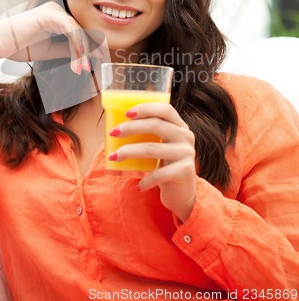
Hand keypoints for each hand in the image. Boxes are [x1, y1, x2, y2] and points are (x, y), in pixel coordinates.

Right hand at [0, 1, 105, 74]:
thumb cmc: (21, 46)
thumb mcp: (52, 50)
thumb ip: (69, 49)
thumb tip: (89, 56)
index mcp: (59, 17)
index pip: (82, 30)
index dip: (93, 45)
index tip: (101, 59)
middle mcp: (58, 10)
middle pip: (83, 29)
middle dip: (92, 49)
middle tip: (97, 64)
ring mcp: (54, 10)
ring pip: (78, 31)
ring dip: (83, 51)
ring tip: (82, 68)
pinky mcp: (50, 14)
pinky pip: (70, 29)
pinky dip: (76, 45)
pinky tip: (78, 58)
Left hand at [109, 103, 196, 222]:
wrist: (182, 192)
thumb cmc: (163, 165)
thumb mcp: (158, 146)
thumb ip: (147, 135)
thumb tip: (116, 127)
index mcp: (179, 126)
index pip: (165, 110)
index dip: (146, 108)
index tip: (126, 113)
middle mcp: (185, 136)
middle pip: (156, 125)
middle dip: (131, 127)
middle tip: (113, 133)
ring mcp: (186, 153)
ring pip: (152, 149)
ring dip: (129, 152)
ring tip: (114, 157)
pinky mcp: (185, 171)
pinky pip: (159, 173)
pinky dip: (146, 180)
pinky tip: (138, 186)